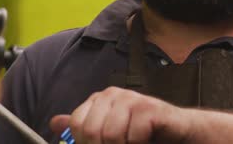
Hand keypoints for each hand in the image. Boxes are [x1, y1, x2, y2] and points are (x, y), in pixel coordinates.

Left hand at [50, 87, 192, 143]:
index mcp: (100, 100)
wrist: (178, 132)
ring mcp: (132, 98)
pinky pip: (133, 135)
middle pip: (91, 131)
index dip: (86, 143)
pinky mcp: (150, 108)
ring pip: (111, 136)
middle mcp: (114, 94)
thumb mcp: (110, 131)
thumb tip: (54, 123)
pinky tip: (146, 140)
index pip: (76, 125)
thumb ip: (84, 127)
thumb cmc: (143, 133)